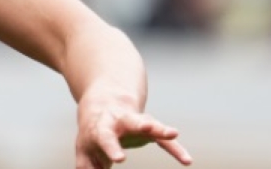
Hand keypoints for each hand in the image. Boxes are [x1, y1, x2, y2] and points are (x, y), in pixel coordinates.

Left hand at [75, 94, 191, 167]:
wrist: (102, 107)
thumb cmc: (92, 136)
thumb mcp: (84, 150)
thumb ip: (87, 167)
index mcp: (101, 128)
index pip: (105, 137)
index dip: (112, 148)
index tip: (120, 159)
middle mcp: (120, 121)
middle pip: (130, 120)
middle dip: (139, 124)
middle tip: (147, 126)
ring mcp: (137, 123)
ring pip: (150, 123)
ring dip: (161, 128)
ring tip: (174, 133)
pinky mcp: (150, 129)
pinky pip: (165, 140)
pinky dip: (175, 148)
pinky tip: (187, 160)